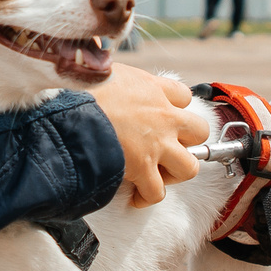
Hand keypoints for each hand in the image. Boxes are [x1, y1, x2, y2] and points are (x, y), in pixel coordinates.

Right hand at [88, 67, 207, 207]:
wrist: (72, 118)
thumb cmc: (81, 93)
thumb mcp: (104, 72)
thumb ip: (119, 79)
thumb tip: (108, 78)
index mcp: (153, 89)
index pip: (184, 95)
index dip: (176, 108)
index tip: (163, 115)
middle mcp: (163, 117)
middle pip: (199, 131)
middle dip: (188, 142)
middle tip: (168, 147)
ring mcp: (158, 145)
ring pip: (190, 167)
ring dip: (175, 173)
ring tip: (158, 174)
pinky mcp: (143, 169)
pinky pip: (157, 193)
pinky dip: (147, 197)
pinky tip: (137, 195)